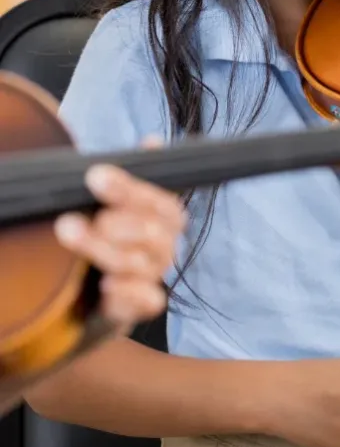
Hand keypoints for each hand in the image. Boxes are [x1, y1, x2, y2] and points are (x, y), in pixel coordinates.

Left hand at [53, 146, 186, 331]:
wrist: (94, 290)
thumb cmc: (109, 237)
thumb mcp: (117, 203)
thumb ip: (136, 175)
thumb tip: (154, 141)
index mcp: (165, 217)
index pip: (159, 201)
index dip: (129, 188)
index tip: (96, 176)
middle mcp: (165, 245)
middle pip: (151, 233)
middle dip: (112, 222)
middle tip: (72, 217)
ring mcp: (153, 275)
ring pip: (140, 263)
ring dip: (102, 250)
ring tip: (69, 234)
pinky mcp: (140, 305)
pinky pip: (148, 300)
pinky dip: (128, 291)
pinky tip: (106, 284)